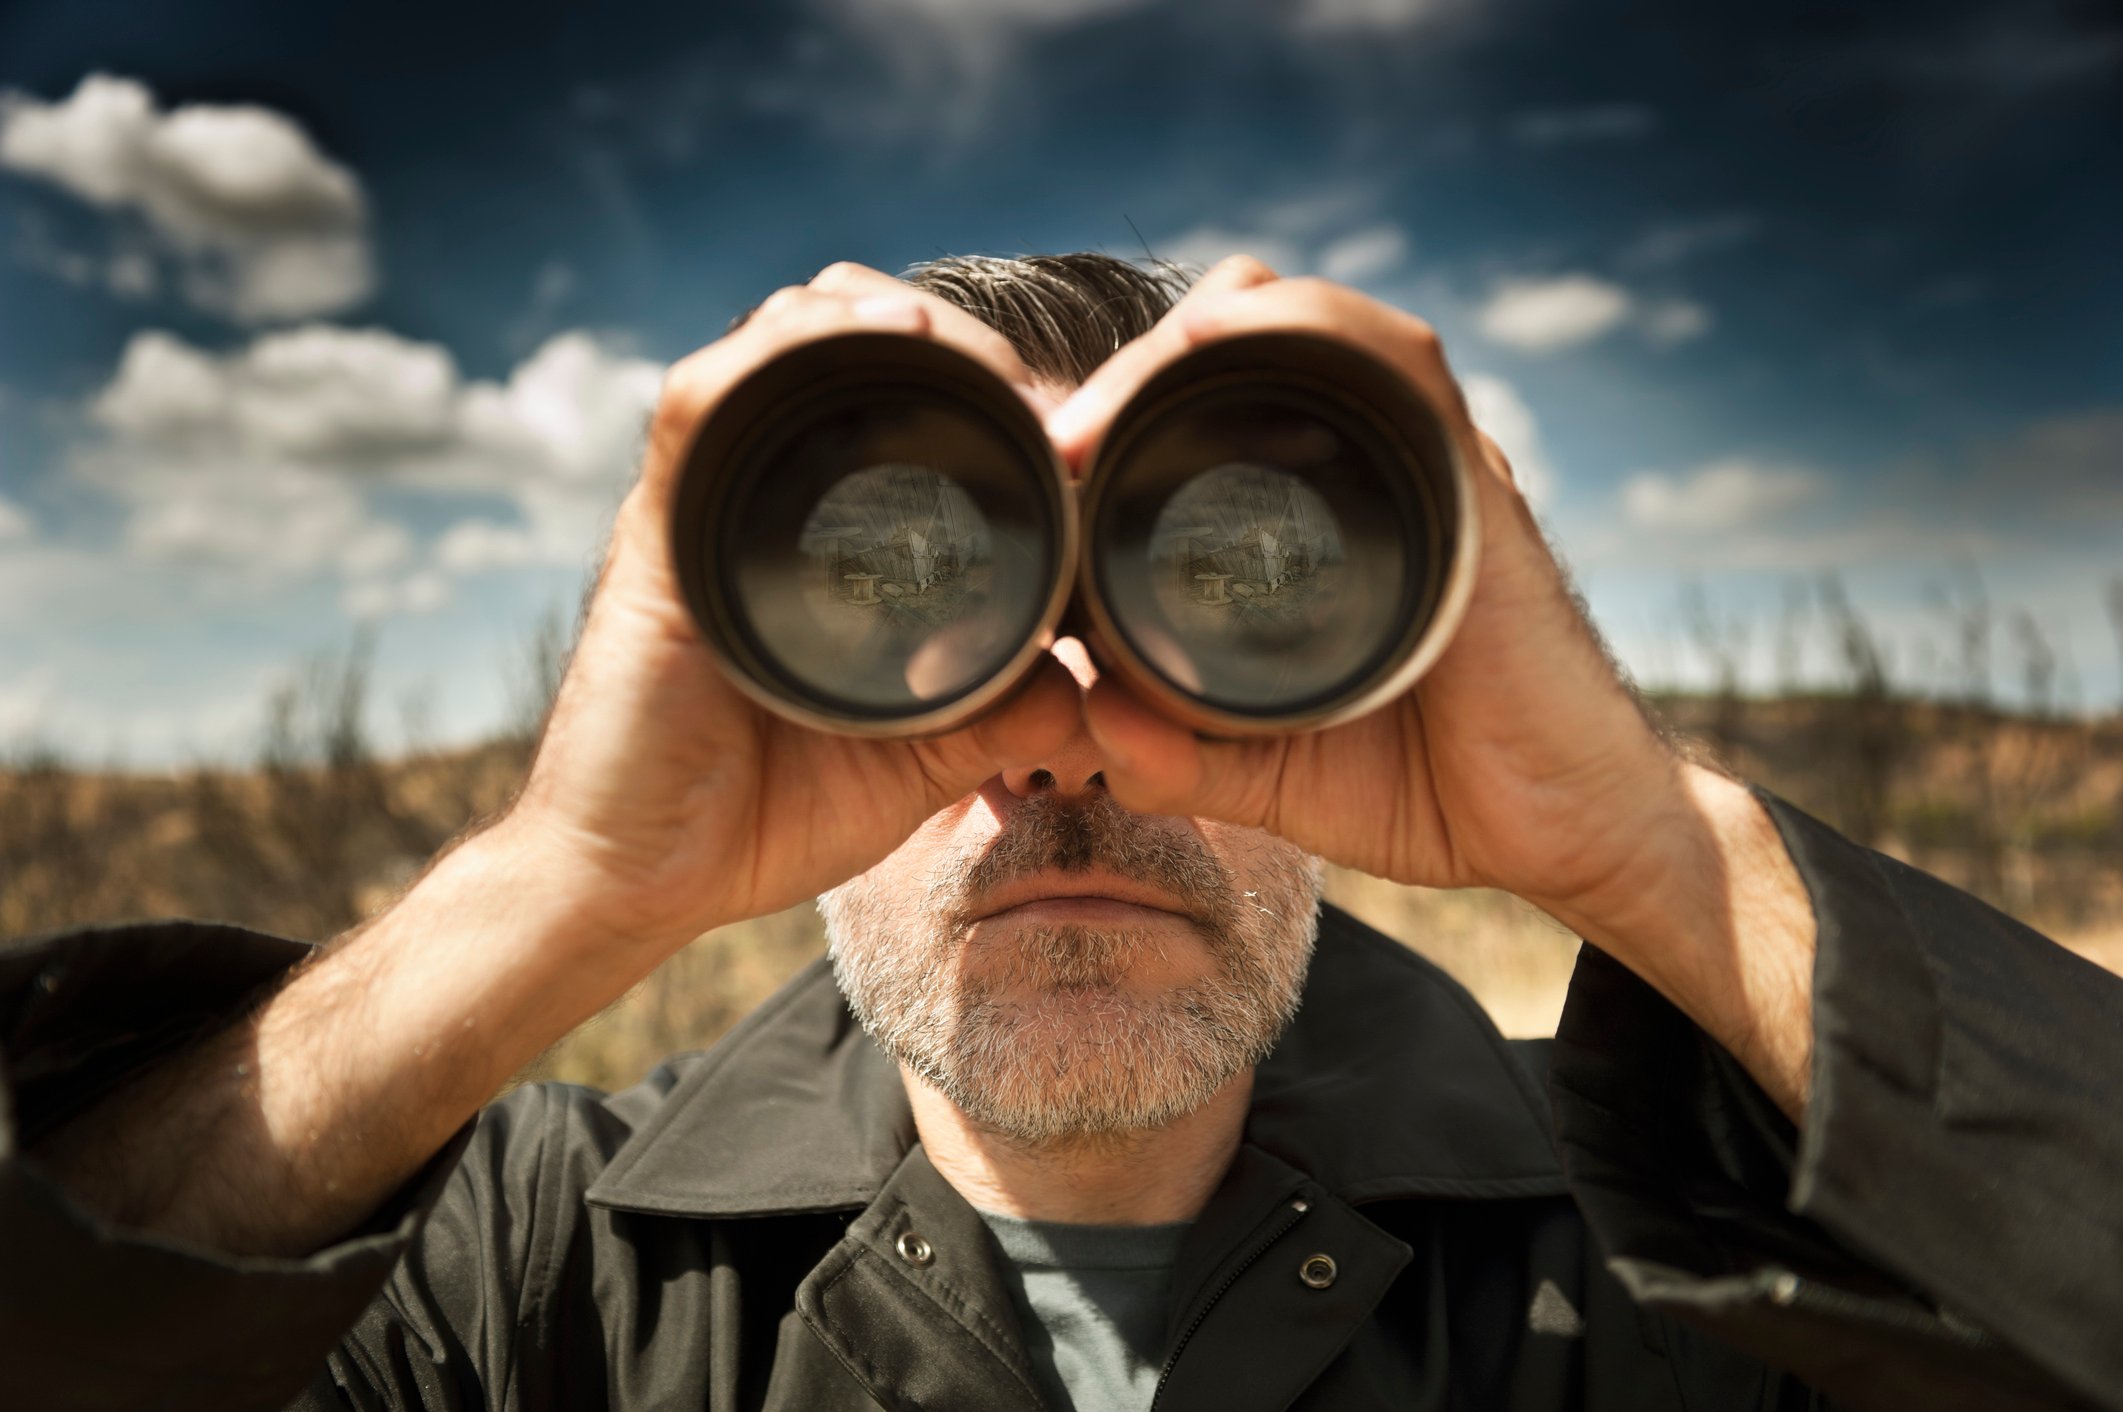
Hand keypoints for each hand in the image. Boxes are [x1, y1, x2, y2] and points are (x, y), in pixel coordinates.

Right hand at [501, 263, 1079, 958]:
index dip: (979, 382)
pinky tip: (871, 338)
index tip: (1064, 417)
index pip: (892, 402)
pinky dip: (776, 350)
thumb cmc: (760, 819)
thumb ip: (1002, 718)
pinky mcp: (656, 531)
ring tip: (953, 342)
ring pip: (779, 341)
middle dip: (940, 334)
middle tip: (1022, 387)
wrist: (639, 881)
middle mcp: (760, 501)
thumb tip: (1092, 685)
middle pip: (840, 343)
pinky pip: (698, 401)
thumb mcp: (918, 762)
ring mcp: (705, 506)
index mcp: (821, 540)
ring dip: (869, 315)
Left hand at [1059, 260, 1816, 1109]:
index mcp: (1313, 519)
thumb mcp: (1273, 776)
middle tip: (1056, 453)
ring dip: (1187, 341)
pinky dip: (1308, 325)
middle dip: (1126, 377)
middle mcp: (1366, 469)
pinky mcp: (1473, 480)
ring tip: (1103, 421)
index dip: (1107, 417)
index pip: (1199, 410)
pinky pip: (1396, 359)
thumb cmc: (1436, 788)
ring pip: (1296, 325)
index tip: (1035, 480)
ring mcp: (1421, 464)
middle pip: (1229, 347)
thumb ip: (1176, 756)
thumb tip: (1082, 716)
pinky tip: (1215, 342)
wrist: (1573, 834)